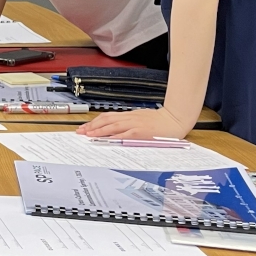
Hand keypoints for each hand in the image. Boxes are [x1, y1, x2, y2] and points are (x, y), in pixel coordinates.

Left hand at [76, 105, 193, 140]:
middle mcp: (129, 118)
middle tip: (81, 132)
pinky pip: (124, 134)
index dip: (94, 122)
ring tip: (88, 135)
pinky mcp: (140, 132)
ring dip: (99, 131)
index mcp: (129, 115)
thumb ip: (129, 122)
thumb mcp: (142, 118)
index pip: (107, 117)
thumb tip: (117, 127)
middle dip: (92, 126)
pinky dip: (114, 136)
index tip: (85, 127)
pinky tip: (106, 140)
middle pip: (106, 120)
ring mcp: (134, 124)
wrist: (175, 119)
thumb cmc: (160, 120)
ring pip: (112, 126)